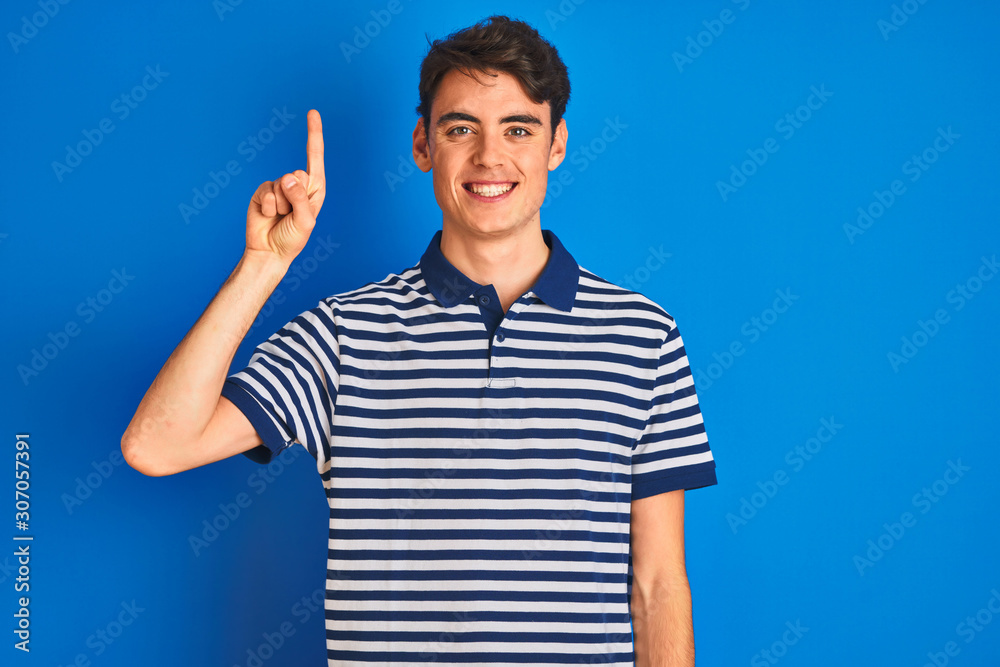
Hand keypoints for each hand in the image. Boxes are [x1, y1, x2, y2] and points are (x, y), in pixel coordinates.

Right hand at [245, 109, 325, 263]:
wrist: (269, 251)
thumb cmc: (292, 239)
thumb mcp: (305, 221)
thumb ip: (300, 199)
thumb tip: (288, 177)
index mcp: (314, 189)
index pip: (315, 158)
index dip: (313, 135)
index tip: (312, 112)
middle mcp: (298, 185)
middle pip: (297, 174)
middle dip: (294, 196)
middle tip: (290, 215)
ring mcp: (279, 187)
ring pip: (281, 184)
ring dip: (281, 205)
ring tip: (280, 217)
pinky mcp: (263, 191)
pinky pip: (267, 191)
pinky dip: (269, 206)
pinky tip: (269, 216)